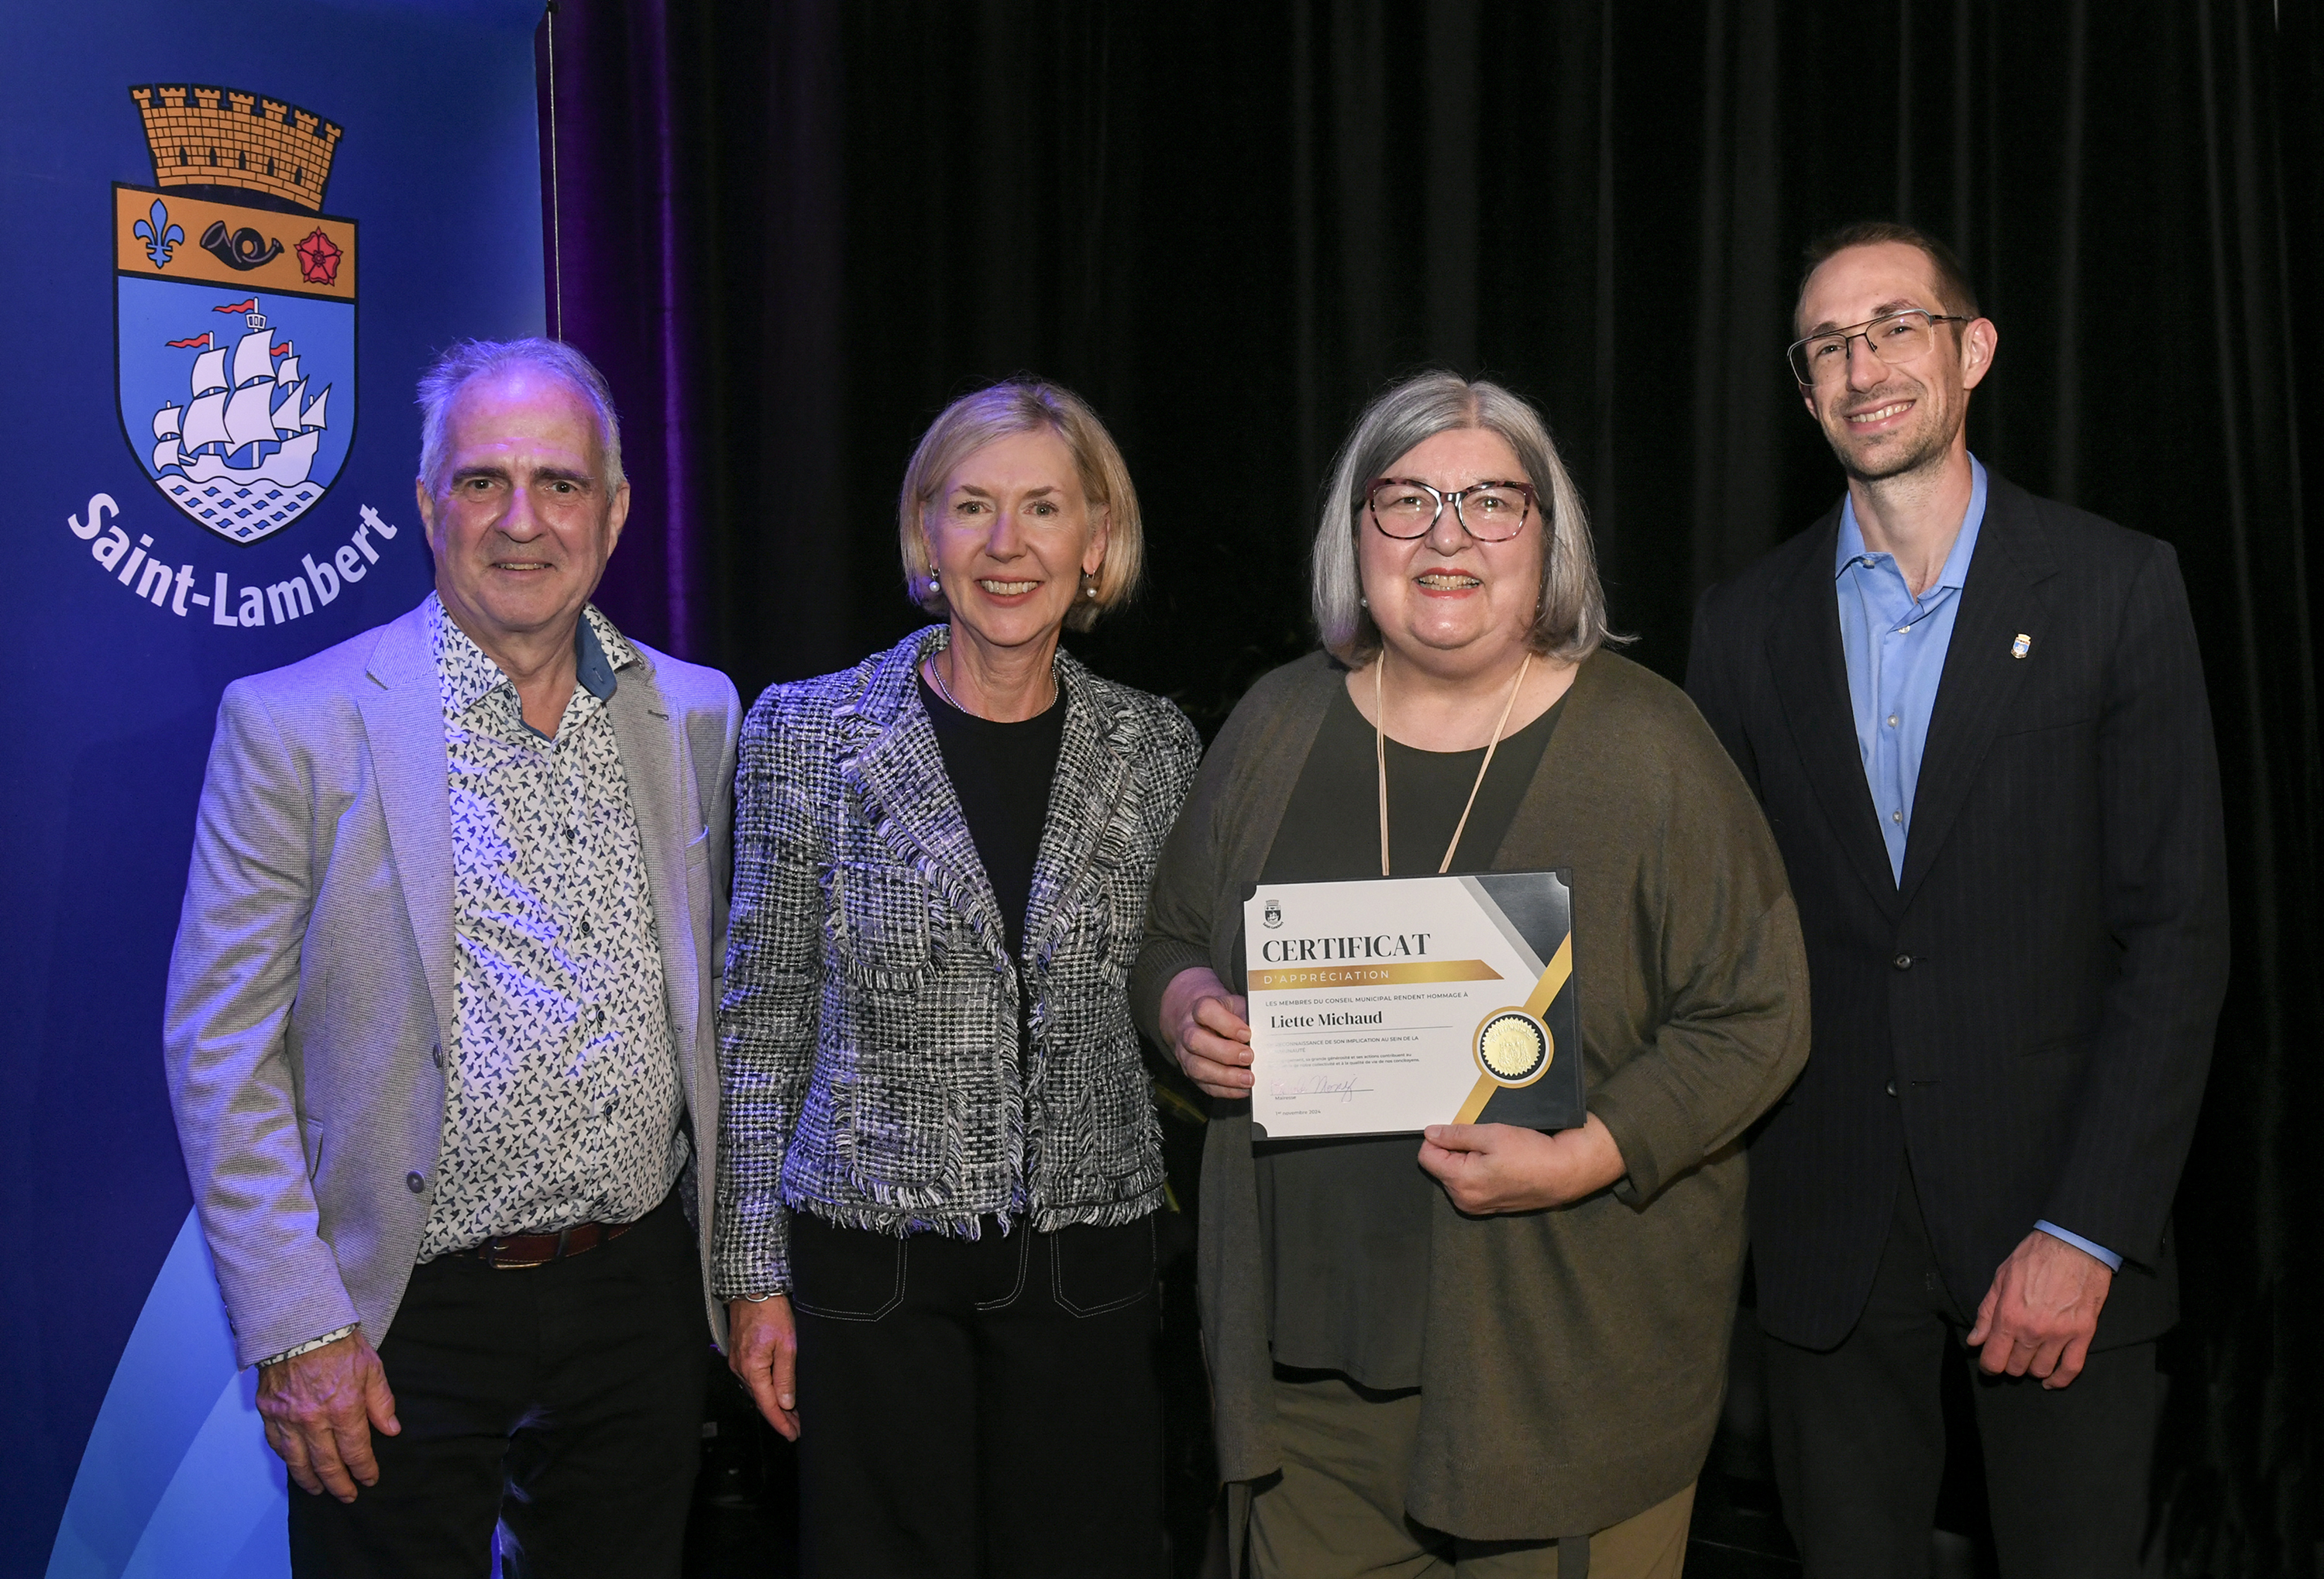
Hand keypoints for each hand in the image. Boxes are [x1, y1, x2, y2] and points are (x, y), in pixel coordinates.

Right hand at [256, 1331, 398, 1500]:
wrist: (299, 1324)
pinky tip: (295, 1466)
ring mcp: (287, 1417)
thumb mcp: (371, 1367)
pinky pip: (277, 1444)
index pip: (355, 1451)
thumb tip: (391, 1430)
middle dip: (340, 1484)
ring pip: (298, 1461)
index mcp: (343, 1408)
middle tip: (348, 1496)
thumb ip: (381, 1402)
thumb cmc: (338, 1342)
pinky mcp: (268, 1411)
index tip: (370, 1479)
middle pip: (327, 1464)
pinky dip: (287, 1459)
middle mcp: (313, 1419)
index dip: (364, 1469)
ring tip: (320, 1491)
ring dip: (310, 1481)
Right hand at [727, 1296, 799, 1439]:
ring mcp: (737, 1362)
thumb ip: (786, 1377)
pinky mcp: (739, 1354)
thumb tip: (786, 1403)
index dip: (781, 1423)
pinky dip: (765, 1389)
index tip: (793, 1434)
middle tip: (797, 1426)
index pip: (767, 1405)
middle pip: (761, 1401)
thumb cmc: (771, 1312)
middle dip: (780, 1416)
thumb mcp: (787, 1345)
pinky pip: (752, 1379)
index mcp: (753, 1369)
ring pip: (756, 1391)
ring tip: (791, 1413)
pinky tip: (775, 1391)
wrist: (753, 1289)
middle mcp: (741, 1369)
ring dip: (772, 1403)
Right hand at [1160, 967, 1251, 1099]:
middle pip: (1196, 1041)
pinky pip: (1205, 1086)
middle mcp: (1187, 1031)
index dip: (1227, 1024)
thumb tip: (1268, 1033)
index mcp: (1198, 1009)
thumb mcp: (1235, 1005)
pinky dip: (1226, 1090)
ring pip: (1197, 1067)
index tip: (1247, 1033)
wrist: (1198, 1021)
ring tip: (1248, 1079)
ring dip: (1225, 1076)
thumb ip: (1247, 1015)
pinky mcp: (1191, 1074)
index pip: (1205, 1012)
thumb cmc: (1223, 1013)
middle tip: (1249, 1057)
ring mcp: (1186, 1054)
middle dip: (1225, 1052)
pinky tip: (1243, 1089)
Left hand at [1417, 1114, 1627, 1214]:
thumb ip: (1456, 1135)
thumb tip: (1431, 1133)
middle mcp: (1465, 1200)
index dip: (1438, 1139)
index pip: (1427, 1157)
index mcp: (1460, 1182)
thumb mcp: (1491, 1135)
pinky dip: (1479, 1171)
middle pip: (1441, 1167)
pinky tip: (1500, 1162)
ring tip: (1494, 1150)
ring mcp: (1478, 1206)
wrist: (1566, 1172)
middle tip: (1482, 1139)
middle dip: (1454, 1150)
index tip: (1458, 1129)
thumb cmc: (1531, 1153)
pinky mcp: (1491, 1207)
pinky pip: (1472, 1184)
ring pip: (1456, 1175)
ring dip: (1467, 1160)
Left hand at [1966, 1228, 2113, 1387]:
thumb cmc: (2034, 1257)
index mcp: (2009, 1316)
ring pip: (2041, 1370)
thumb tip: (1975, 1340)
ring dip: (2032, 1369)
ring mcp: (2060, 1335)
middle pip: (2016, 1368)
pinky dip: (2059, 1380)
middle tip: (2011, 1353)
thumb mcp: (2001, 1278)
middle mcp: (2033, 1331)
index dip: (1988, 1366)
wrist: (2075, 1245)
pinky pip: (2072, 1368)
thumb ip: (1986, 1312)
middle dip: (2010, 1364)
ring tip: (2029, 1358)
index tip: (1989, 1363)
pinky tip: (2050, 1381)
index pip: (1993, 1360)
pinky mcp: (2083, 1334)